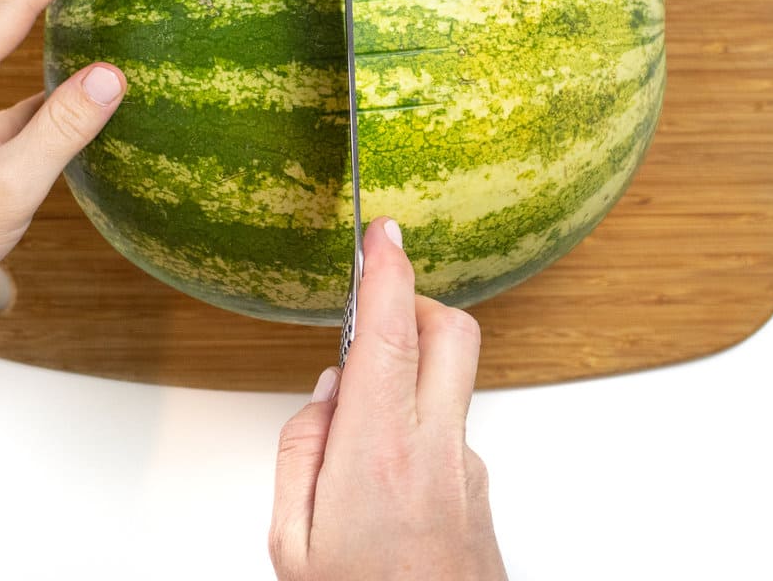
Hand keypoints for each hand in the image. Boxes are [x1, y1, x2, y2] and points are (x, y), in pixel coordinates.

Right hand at [269, 217, 507, 580]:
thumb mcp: (293, 542)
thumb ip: (302, 449)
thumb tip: (329, 392)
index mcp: (380, 455)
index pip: (393, 334)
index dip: (388, 270)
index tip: (382, 230)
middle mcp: (437, 450)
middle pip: (453, 333)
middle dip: (416, 299)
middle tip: (375, 313)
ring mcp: (467, 469)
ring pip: (448, 381)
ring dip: (408, 371)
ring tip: (355, 435)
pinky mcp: (479, 488)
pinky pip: (447, 428)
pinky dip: (414, 421)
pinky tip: (380, 477)